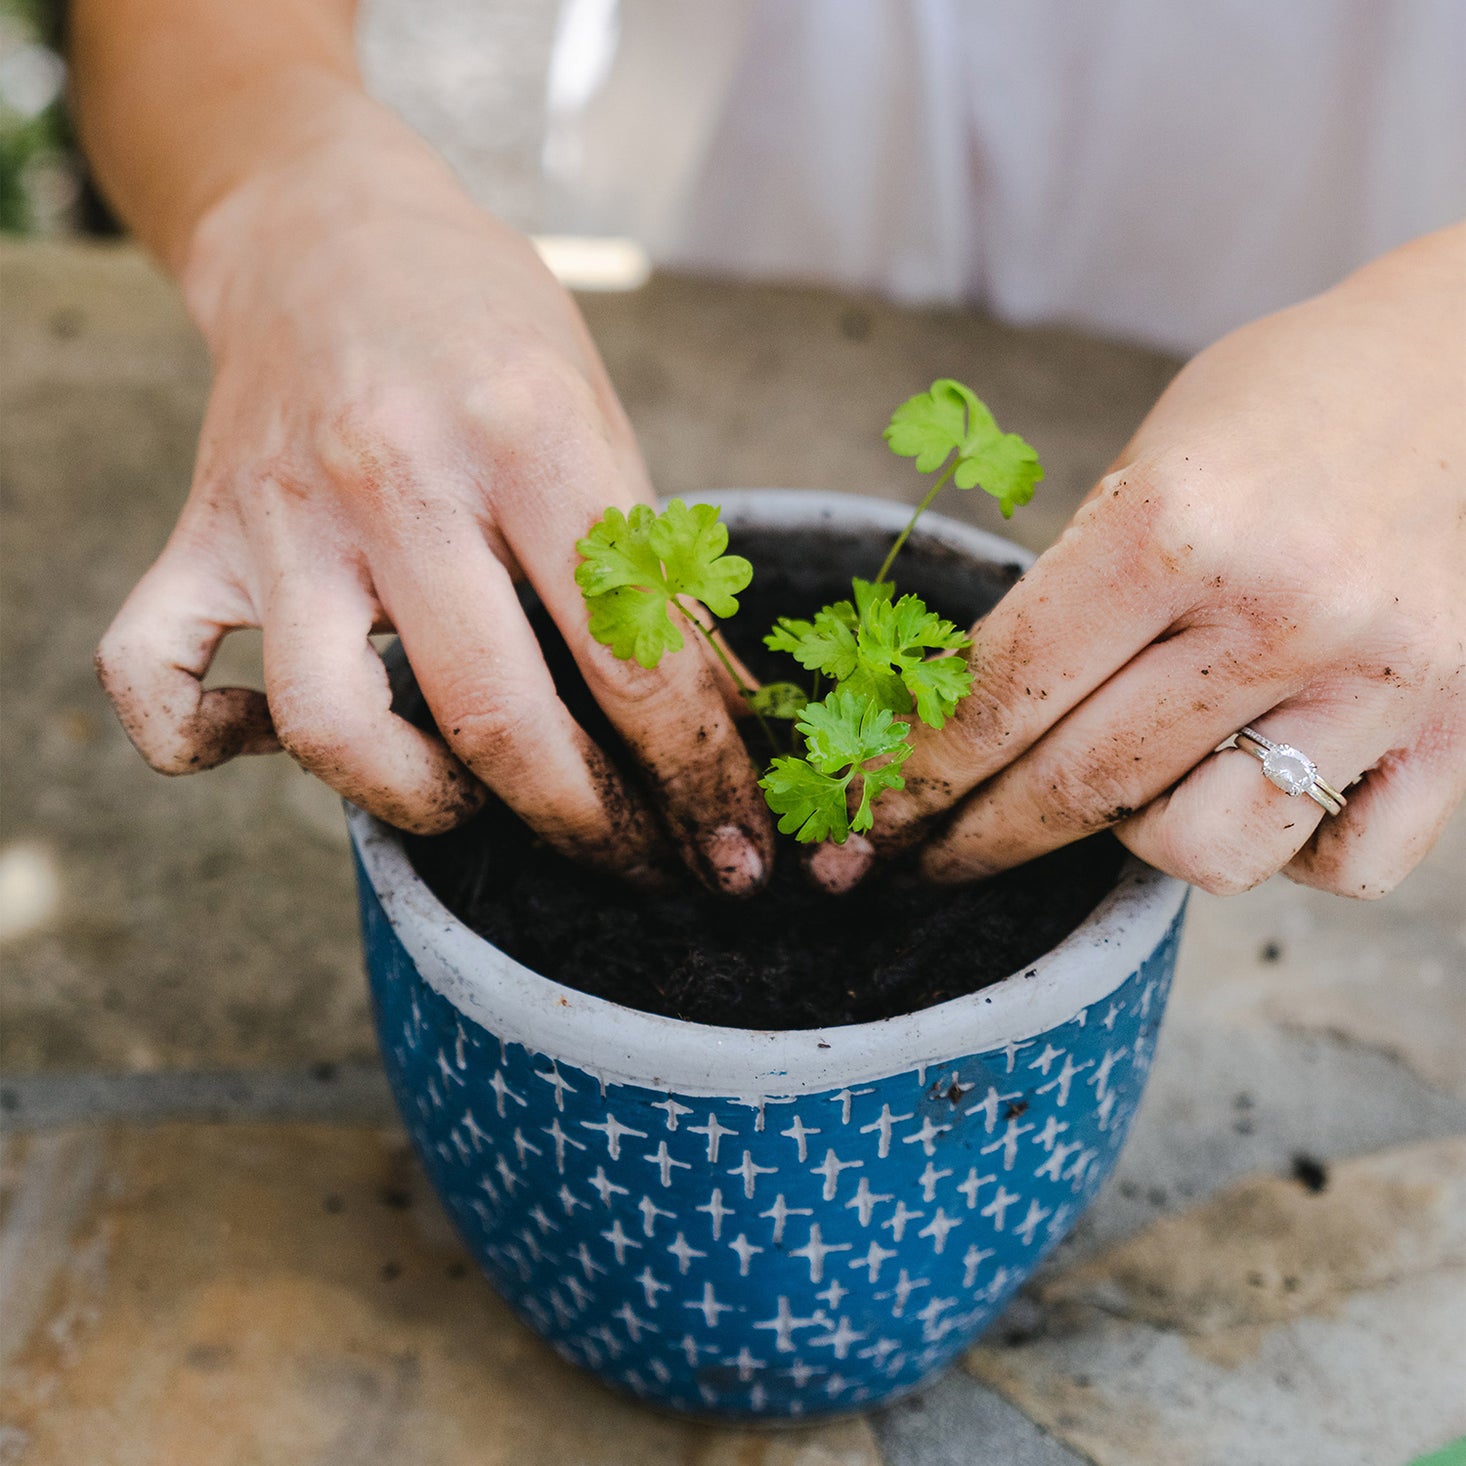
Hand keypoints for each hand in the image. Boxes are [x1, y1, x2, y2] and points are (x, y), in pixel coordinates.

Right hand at [95, 140, 773, 891]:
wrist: (330, 225)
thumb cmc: (490, 330)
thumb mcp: (600, 417)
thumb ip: (642, 566)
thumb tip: (712, 718)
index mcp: (525, 433)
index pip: (630, 652)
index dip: (698, 774)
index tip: (731, 848)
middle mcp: (397, 475)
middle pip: (497, 716)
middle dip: (590, 826)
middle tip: (637, 857)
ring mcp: (284, 514)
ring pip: (330, 727)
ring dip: (420, 802)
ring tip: (472, 794)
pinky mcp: (198, 537)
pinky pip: (155, 677)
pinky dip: (206, 741)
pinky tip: (270, 739)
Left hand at [872, 226, 1465, 896]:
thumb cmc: (1281, 405)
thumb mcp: (1146, 461)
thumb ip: (1070, 596)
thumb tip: (969, 727)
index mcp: (1177, 525)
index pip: (1006, 693)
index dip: (923, 769)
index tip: (881, 806)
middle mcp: (1282, 612)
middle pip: (1083, 786)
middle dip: (981, 837)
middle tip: (932, 854)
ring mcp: (1379, 682)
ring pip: (1207, 855)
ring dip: (1136, 842)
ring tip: (1126, 790)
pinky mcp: (1459, 729)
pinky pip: (1339, 867)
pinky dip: (1279, 852)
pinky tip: (1255, 792)